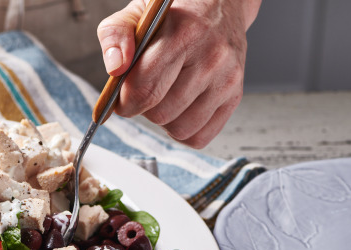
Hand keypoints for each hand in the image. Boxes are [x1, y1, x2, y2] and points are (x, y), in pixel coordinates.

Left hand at [97, 0, 260, 147]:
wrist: (220, 5)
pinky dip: (183, 131)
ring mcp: (226, 78)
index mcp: (183, 32)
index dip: (124, 101)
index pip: (144, 88)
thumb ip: (115, 35)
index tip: (122, 98)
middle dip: (143, 109)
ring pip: (179, 129)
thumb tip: (115, 68)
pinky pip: (200, 137)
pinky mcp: (235, 95)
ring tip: (165, 96)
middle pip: (160, 113)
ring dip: (164, 120)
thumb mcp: (137, 12)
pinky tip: (180, 108)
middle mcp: (210, 56)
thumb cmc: (174, 14)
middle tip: (145, 92)